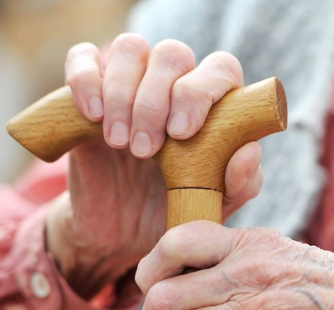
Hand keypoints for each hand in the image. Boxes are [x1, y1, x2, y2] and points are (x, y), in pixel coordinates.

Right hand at [46, 35, 262, 297]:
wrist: (121, 237)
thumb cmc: (175, 212)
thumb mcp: (210, 207)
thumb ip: (238, 184)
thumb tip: (250, 152)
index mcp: (213, 104)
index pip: (220, 68)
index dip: (201, 91)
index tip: (181, 133)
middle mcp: (174, 83)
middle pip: (173, 54)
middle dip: (156, 100)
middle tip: (145, 151)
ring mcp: (130, 81)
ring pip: (131, 48)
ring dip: (123, 93)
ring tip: (119, 143)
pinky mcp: (88, 89)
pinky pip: (83, 57)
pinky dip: (86, 79)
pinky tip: (92, 116)